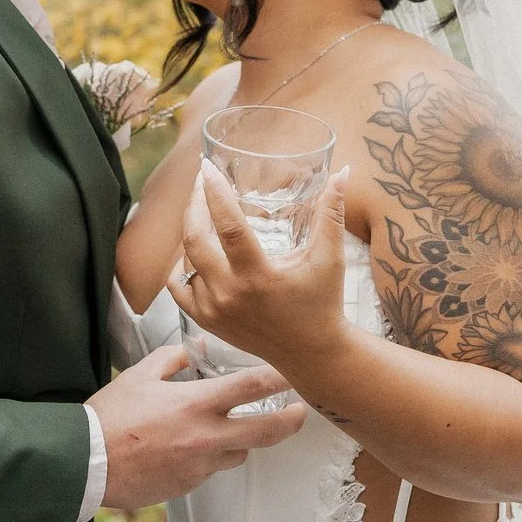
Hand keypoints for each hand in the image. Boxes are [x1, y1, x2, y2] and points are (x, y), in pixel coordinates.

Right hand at [92, 345, 307, 510]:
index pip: (253, 387)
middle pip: (266, 431)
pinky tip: (188, 449)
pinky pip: (210, 469)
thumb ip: (172, 360)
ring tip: (230, 429)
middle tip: (299, 413)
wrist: (86, 463)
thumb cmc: (109, 417)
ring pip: (239, 453)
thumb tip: (195, 350)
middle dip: (290, 421)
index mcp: (196, 404)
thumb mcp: (139, 375)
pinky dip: (208, 457)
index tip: (294, 373)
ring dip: (241, 440)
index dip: (281, 378)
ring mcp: (200, 465)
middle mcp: (206, 436)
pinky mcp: (189, 485)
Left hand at [169, 162, 353, 378]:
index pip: (228, 226)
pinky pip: (178, 287)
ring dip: (191, 231)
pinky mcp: (206, 321)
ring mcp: (214, 310)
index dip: (215, 193)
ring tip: (202, 210)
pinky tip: (192, 251)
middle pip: (195, 239)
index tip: (207, 167)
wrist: (311, 354)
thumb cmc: (322, 303)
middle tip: (201, 182)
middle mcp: (230, 294)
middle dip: (194, 204)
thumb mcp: (330, 257)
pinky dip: (181, 266)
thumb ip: (332, 212)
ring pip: (186, 260)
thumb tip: (342, 171)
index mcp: (259, 276)